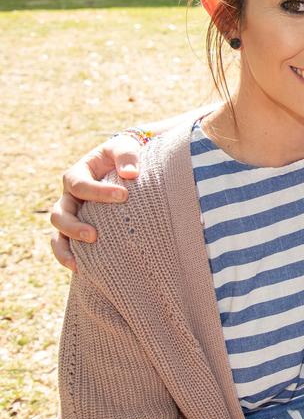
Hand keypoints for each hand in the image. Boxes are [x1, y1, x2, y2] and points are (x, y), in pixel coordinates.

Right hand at [49, 135, 141, 270]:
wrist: (125, 165)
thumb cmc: (124, 156)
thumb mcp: (125, 147)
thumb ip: (127, 156)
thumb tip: (131, 173)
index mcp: (78, 173)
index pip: (80, 185)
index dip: (99, 192)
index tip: (124, 196)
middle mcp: (70, 195)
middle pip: (60, 213)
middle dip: (74, 226)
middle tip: (94, 235)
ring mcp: (73, 212)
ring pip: (58, 233)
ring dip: (66, 247)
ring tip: (80, 262)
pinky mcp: (80, 226)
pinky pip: (66, 244)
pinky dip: (68, 257)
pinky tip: (81, 270)